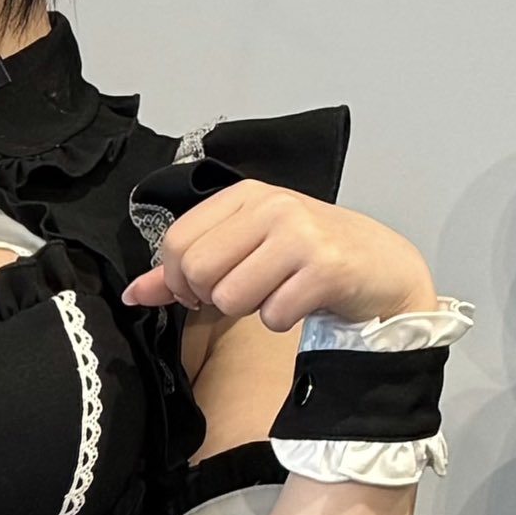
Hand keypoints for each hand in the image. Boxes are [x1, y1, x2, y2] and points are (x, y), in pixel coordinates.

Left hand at [124, 185, 434, 328]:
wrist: (382, 267)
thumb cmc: (310, 257)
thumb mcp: (246, 249)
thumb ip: (185, 270)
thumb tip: (133, 293)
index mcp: (246, 195)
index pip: (177, 242)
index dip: (181, 279)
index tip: (206, 288)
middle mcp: (272, 206)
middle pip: (197, 270)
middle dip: (211, 298)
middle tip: (244, 294)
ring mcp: (300, 234)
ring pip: (230, 297)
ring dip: (250, 310)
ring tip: (278, 292)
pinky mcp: (325, 268)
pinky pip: (272, 315)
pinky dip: (281, 320)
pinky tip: (302, 301)